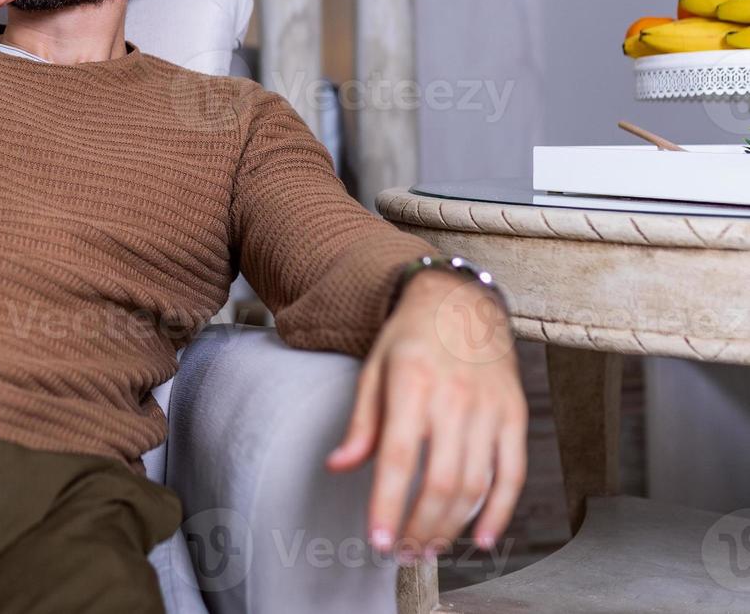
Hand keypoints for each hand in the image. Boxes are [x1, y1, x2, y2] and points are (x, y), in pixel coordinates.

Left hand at [325, 271, 527, 562]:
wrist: (461, 301)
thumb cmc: (411, 338)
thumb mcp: (374, 369)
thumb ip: (361, 423)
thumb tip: (338, 467)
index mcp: (411, 384)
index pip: (398, 458)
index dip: (387, 504)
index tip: (378, 540)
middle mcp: (454, 398)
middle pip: (440, 481)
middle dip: (420, 526)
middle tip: (403, 552)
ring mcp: (489, 408)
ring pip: (474, 484)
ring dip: (452, 526)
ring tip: (429, 548)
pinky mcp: (515, 415)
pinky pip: (512, 473)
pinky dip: (499, 511)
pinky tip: (481, 538)